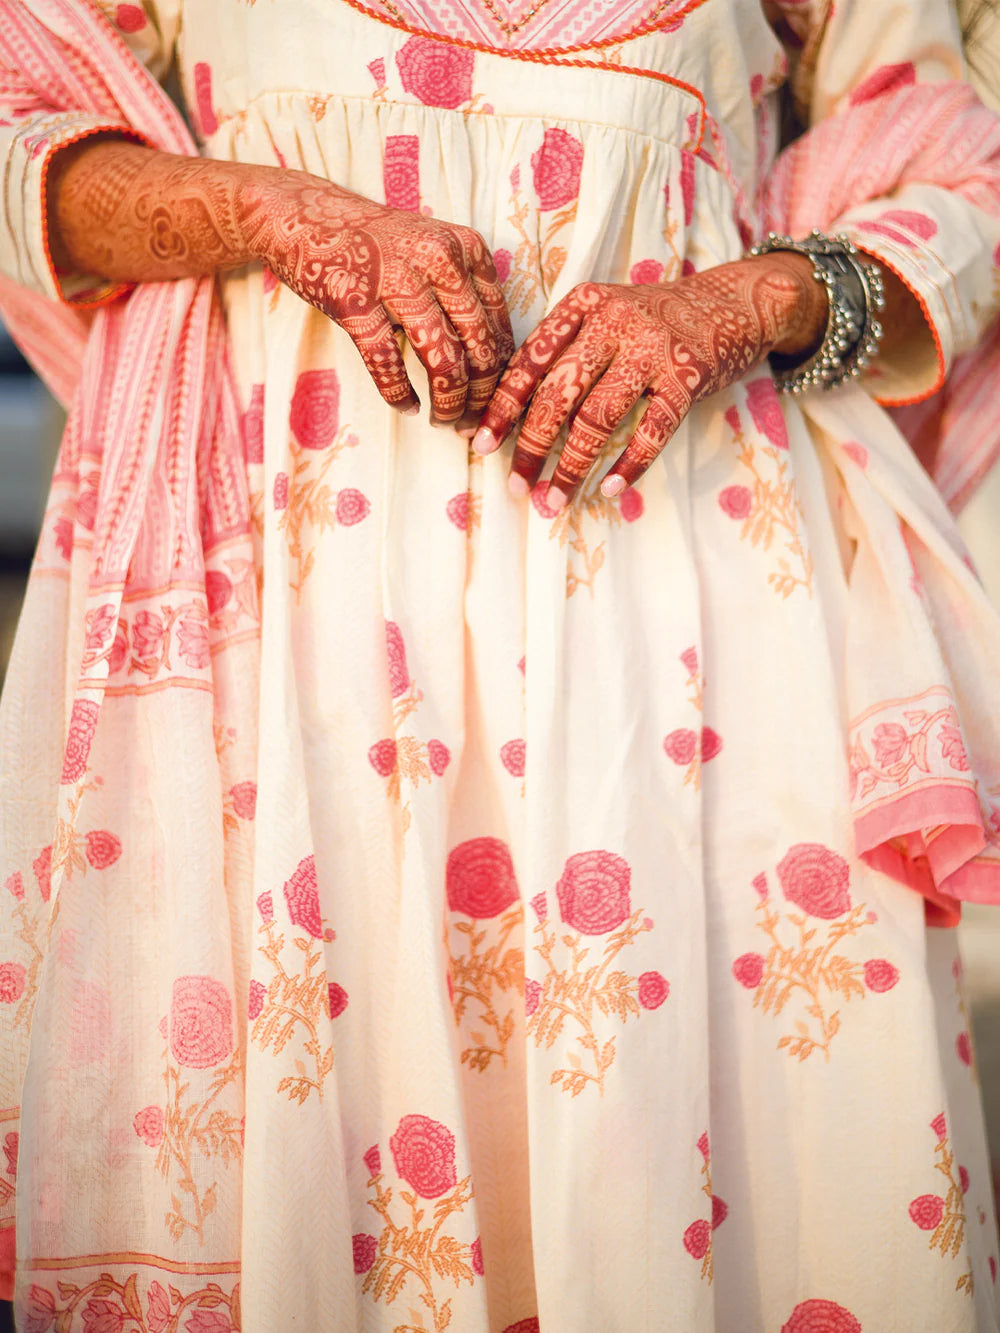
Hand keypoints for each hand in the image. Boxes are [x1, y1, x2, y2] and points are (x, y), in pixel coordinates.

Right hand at [238, 173, 513, 425]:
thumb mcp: (431, 251)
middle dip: (480, 397)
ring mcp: (396, 278)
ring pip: (442, 358)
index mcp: (465, 249)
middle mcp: (439, 259)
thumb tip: (489, 364)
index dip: (502, 373)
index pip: (499, 324)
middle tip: (473, 424)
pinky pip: (387, 361)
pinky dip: (400, 392)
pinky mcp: (355, 300)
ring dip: (447, 402)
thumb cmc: (374, 244)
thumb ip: (463, 293)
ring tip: (443, 421)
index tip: (496, 404)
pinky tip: (407, 406)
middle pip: (479, 346)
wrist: (302, 216)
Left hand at [471, 253, 826, 505]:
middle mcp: (615, 321)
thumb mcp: (605, 318)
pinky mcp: (689, 376)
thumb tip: (511, 419)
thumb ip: (565, 352)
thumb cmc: (654, 322)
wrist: (733, 303)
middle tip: (516, 487)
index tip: (480, 445)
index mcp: (583, 305)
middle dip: (531, 447)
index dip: (501, 407)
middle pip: (558, 393)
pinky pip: (652, 431)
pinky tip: (609, 490)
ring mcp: (654, 348)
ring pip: (599, 418)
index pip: (530, 360)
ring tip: (555, 500)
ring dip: (572, 467)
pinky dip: (629, 466)